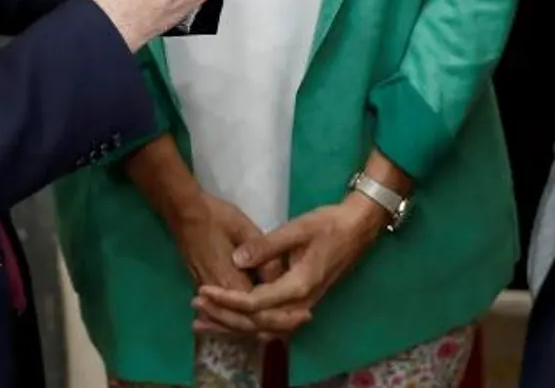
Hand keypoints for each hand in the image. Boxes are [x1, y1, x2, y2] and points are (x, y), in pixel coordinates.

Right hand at [162, 193, 287, 334]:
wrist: (184, 213)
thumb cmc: (215, 217)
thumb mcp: (244, 229)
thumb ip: (264, 255)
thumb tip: (279, 278)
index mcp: (229, 279)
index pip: (257, 309)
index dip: (280, 314)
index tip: (303, 313)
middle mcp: (218, 293)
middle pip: (246, 322)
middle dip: (273, 325)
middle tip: (300, 320)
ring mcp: (208, 292)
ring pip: (233, 320)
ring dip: (257, 326)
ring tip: (284, 326)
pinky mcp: (203, 287)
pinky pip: (223, 312)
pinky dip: (240, 319)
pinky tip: (254, 319)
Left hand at [192, 197, 386, 338]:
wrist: (357, 229)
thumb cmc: (329, 225)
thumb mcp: (298, 228)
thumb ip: (267, 245)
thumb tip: (237, 258)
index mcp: (299, 286)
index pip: (256, 303)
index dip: (227, 300)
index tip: (204, 291)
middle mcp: (301, 303)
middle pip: (257, 323)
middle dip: (224, 318)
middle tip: (196, 308)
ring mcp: (302, 306)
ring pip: (263, 328)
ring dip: (233, 326)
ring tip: (203, 322)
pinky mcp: (300, 303)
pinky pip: (271, 323)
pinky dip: (248, 325)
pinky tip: (229, 321)